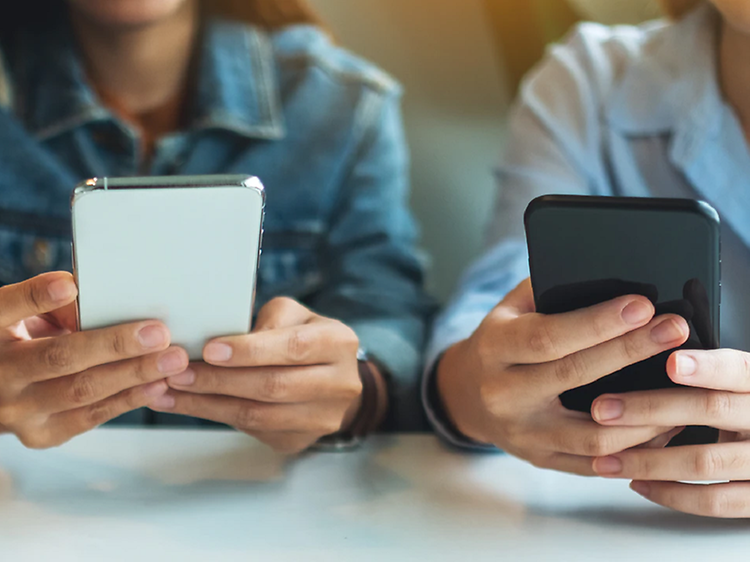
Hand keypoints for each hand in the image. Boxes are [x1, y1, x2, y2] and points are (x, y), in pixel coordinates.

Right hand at [0, 272, 188, 447]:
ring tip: (171, 361)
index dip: (38, 297)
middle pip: (60, 358)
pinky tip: (158, 385)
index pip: (7, 308)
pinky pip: (90, 417)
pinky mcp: (42, 435)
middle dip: (115, 345)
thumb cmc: (18, 340)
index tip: (71, 285)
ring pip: (81, 391)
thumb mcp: (22, 315)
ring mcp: (19, 412)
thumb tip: (84, 295)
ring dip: (133, 375)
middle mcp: (0, 375)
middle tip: (159, 333)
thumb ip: (50, 303)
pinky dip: (128, 400)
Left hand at [158, 298, 364, 453]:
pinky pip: (253, 430)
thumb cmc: (303, 336)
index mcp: (339, 343)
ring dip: (209, 404)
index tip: (209, 350)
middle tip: (178, 373)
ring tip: (171, 392)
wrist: (330, 376)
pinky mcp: (299, 440)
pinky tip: (188, 404)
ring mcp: (322, 419)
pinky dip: (216, 417)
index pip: (293, 347)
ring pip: (259, 415)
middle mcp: (339, 385)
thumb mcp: (292, 314)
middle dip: (220, 380)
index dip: (250, 351)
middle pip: (273, 386)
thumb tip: (218, 338)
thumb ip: (264, 320)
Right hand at [437, 279, 688, 474]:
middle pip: (573, 376)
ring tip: (681, 386)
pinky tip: (664, 424)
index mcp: (494, 348)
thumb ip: (549, 293)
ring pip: (594, 434)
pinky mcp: (543, 459)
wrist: (467, 394)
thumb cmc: (501, 342)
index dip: (597, 323)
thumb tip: (609, 280)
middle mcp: (503, 394)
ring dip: (644, 411)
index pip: (547, 336)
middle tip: (673, 330)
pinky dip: (637, 447)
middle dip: (630, 350)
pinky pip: (598, 464)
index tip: (641, 305)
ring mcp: (524, 434)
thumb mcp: (510, 308)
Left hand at [591, 348, 749, 517]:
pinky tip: (637, 483)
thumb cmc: (747, 410)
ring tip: (605, 458)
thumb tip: (651, 352)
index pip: (738, 370)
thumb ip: (708, 374)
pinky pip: (714, 501)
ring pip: (705, 461)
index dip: (706, 367)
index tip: (670, 363)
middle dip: (650, 409)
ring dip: (648, 461)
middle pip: (711, 410)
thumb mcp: (737, 385)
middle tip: (603, 409)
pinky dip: (671, 494)